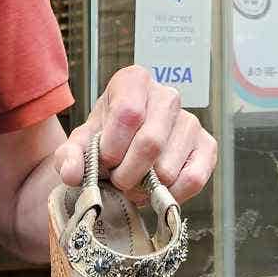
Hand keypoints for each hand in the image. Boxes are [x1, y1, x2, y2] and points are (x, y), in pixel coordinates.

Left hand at [53, 65, 216, 201]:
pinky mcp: (208, 145)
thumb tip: (72, 174)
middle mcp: (167, 95)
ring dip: (146, 187)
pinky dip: (170, 195)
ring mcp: (191, 120)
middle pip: (150, 143)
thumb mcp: (81, 142)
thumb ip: (69, 156)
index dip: (112, 146)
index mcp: (133, 81)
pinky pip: (193, 179)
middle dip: (127, 173)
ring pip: (169, 167)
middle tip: (117, 180)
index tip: (103, 160)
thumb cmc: (104, 138)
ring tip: (135, 182)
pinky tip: (156, 191)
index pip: (128, 113)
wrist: (126, 146)